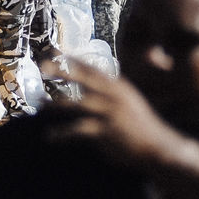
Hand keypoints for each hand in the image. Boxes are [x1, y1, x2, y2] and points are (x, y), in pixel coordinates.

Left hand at [43, 57, 182, 170]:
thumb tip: (85, 85)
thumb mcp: (127, 102)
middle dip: (63, 71)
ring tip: (38, 105)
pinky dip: (61, 134)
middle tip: (42, 65)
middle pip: (84, 79)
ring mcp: (110, 113)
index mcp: (119, 87)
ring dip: (54, 104)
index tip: (55, 49)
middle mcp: (114, 96)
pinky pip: (77, 130)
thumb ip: (107, 93)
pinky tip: (49, 136)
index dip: (74, 59)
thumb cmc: (140, 126)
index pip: (94, 68)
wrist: (160, 148)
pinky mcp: (105, 132)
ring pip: (75, 105)